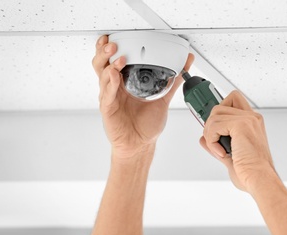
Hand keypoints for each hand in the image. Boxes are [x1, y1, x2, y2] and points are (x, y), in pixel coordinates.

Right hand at [92, 35, 193, 157]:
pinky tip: (115, 75)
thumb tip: (186, 65)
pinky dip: (110, 83)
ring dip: (108, 63)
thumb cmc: (146, 126)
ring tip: (118, 56)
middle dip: (105, 51)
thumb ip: (173, 82)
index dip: (111, 48)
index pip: (113, 61)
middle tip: (114, 43)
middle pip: (101, 63)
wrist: (141, 145)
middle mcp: (114, 88)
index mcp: (124, 84)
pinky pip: (107, 93)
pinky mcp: (108, 109)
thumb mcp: (163, 99)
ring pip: (101, 75)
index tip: (116, 37)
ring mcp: (109, 97)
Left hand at [199, 91, 276, 192]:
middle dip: (210, 125)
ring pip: (214, 115)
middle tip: (215, 143)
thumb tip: (203, 139)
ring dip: (210, 136)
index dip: (219, 110)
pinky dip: (212, 141)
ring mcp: (247, 119)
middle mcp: (251, 118)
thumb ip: (216, 145)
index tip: (213, 127)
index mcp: (252, 123)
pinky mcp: (241, 124)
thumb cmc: (251, 172)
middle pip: (219, 106)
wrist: (260, 179)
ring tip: (220, 151)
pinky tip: (222, 152)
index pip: (233, 100)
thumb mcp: (229, 157)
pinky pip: (214, 125)